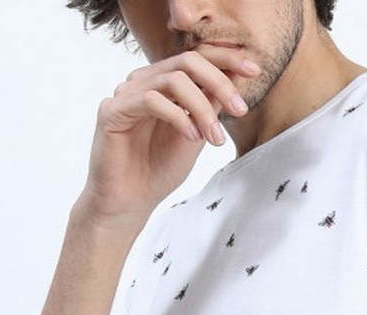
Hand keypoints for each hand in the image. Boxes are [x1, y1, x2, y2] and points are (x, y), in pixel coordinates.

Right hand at [76, 48, 261, 229]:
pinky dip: (178, 117)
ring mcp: (126, 94)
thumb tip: (237, 76)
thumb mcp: (196, 135)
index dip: (226, 58)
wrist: (130, 202)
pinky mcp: (112, 111)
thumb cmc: (159, 171)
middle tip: (240, 109)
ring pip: (173, 80)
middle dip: (220, 82)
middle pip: (186, 61)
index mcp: (163, 85)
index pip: (195, 58)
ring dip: (202, 108)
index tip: (254, 70)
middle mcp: (144, 83)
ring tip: (215, 138)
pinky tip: (191, 137)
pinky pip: (151, 100)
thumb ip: (211, 106)